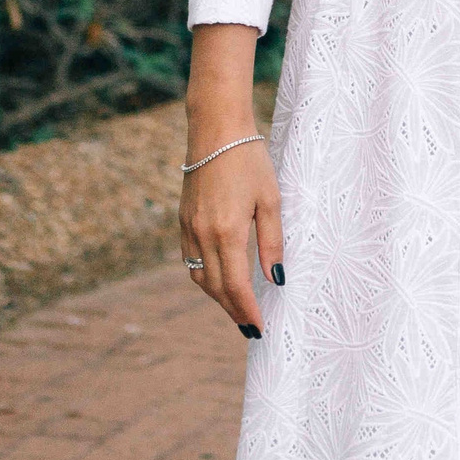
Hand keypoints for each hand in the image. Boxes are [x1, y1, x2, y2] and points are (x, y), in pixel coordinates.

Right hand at [180, 138, 282, 337]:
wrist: (216, 131)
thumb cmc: (249, 161)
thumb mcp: (271, 200)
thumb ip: (272, 242)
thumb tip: (275, 280)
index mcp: (227, 232)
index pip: (236, 285)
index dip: (247, 311)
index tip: (258, 328)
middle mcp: (203, 235)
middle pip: (216, 287)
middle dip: (233, 310)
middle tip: (250, 328)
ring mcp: (189, 228)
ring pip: (199, 276)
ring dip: (217, 297)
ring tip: (237, 309)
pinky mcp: (183, 220)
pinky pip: (190, 259)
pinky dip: (204, 277)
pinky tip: (219, 280)